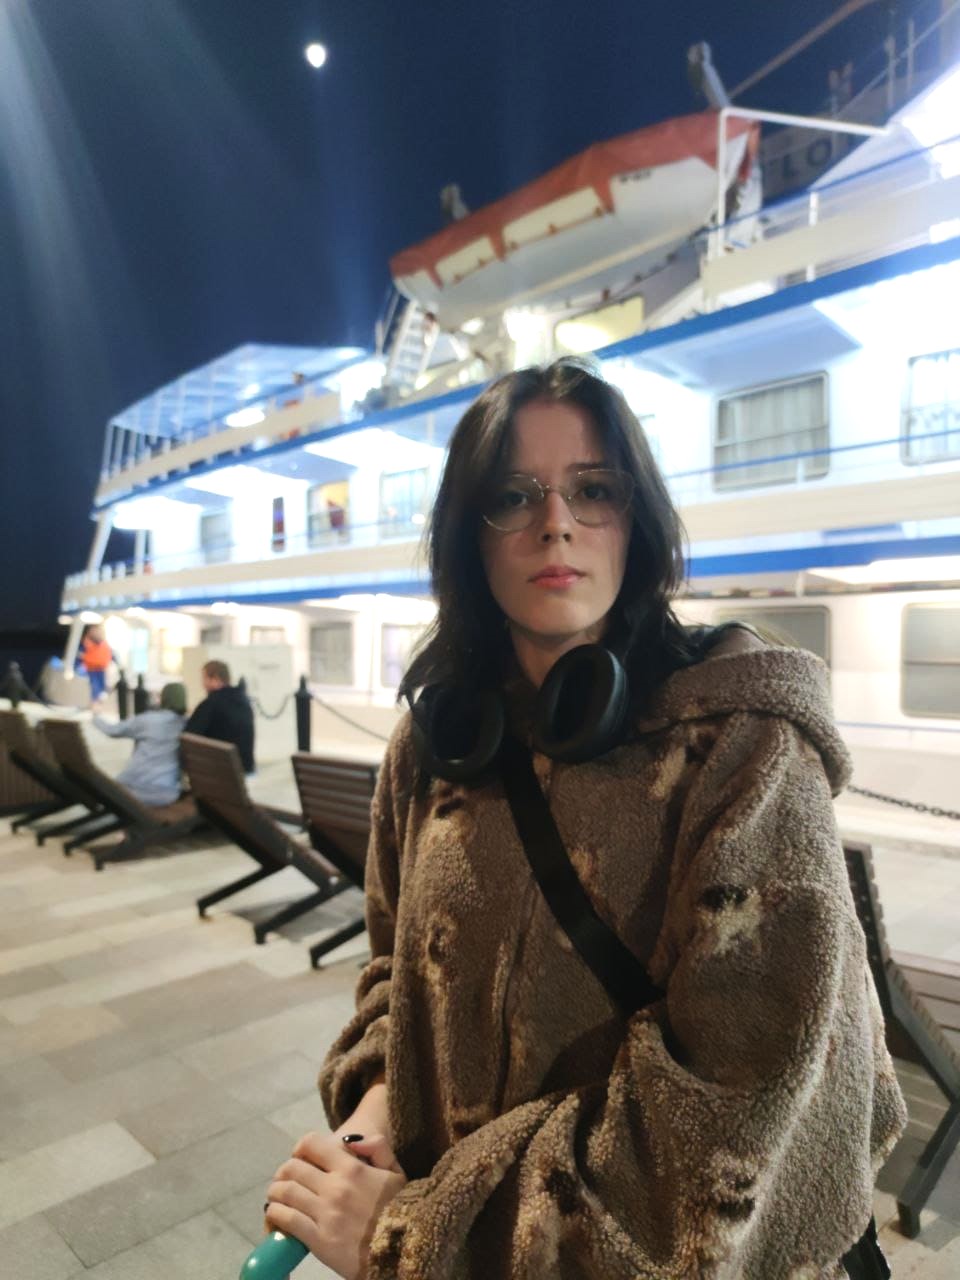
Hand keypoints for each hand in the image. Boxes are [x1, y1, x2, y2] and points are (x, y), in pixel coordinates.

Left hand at [266, 1132, 405, 1279]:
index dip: (301, 1148)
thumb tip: (350, 1140)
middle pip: (292, 1169)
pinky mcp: (318, 1240)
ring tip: (277, 1198)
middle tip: (286, 1180)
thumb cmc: (401, 1209)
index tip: (301, 1157)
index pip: (311, 1145)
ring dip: (276, 1193)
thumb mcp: (397, 1172)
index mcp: (352, 1168)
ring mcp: (325, 1214)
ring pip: (285, 1193)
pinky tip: (277, 1216)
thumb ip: (378, 1148)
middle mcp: (335, 1187)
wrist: (404, 1251)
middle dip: (285, 1172)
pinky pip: (287, 1221)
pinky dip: (275, 1215)